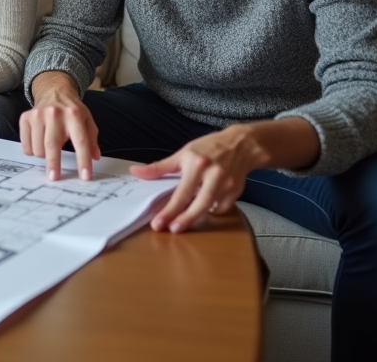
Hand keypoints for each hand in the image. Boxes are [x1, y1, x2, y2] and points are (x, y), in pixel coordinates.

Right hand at [20, 70, 99, 180]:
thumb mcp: (87, 120)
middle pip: (52, 144)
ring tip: (49, 149)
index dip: (83, 160)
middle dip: (54, 163)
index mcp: (74, 115)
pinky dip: (32, 151)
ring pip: (38, 147)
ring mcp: (38, 115)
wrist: (54, 91)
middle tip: (54, 178)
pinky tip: (38, 143)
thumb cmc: (72, 110)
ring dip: (44, 156)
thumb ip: (92, 139)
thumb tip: (95, 157)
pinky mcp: (25, 118)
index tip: (85, 176)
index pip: (80, 141)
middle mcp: (54, 113)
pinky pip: (26, 145)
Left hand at [132, 117, 318, 232]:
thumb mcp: (183, 153)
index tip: (158, 223)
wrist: (241, 144)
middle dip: (184, 219)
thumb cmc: (207, 148)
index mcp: (196, 164)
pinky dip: (212, 211)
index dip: (169, 210)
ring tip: (182, 226)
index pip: (181, 192)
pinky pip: (222, 208)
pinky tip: (203, 212)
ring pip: (211, 207)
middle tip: (171, 230)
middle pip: (199, 203)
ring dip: (197, 218)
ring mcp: (227, 184)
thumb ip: (160, 167)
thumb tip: (135, 172)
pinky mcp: (237, 191)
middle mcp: (213, 175)